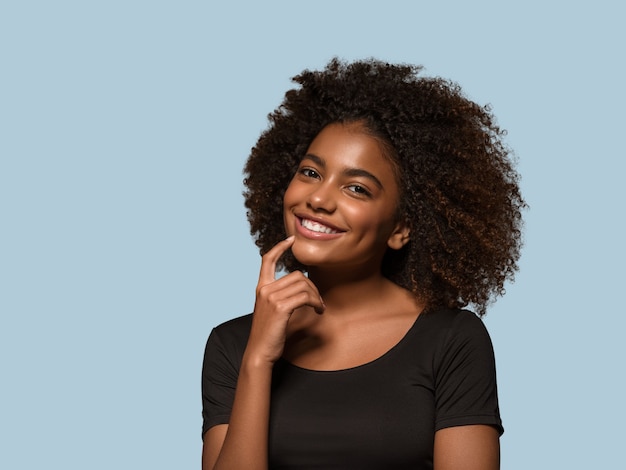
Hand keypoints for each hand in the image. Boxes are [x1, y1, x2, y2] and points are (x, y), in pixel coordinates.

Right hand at [244, 236, 324, 365]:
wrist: (260, 352)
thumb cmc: (269, 335)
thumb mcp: (272, 311)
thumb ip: (282, 297)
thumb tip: (303, 289)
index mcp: (261, 288)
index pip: (267, 260)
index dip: (279, 247)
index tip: (291, 239)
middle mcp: (265, 289)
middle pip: (297, 275)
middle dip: (312, 287)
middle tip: (318, 302)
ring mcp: (271, 298)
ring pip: (303, 285)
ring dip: (316, 296)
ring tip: (319, 308)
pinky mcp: (280, 307)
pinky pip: (305, 296)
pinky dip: (316, 302)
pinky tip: (319, 311)